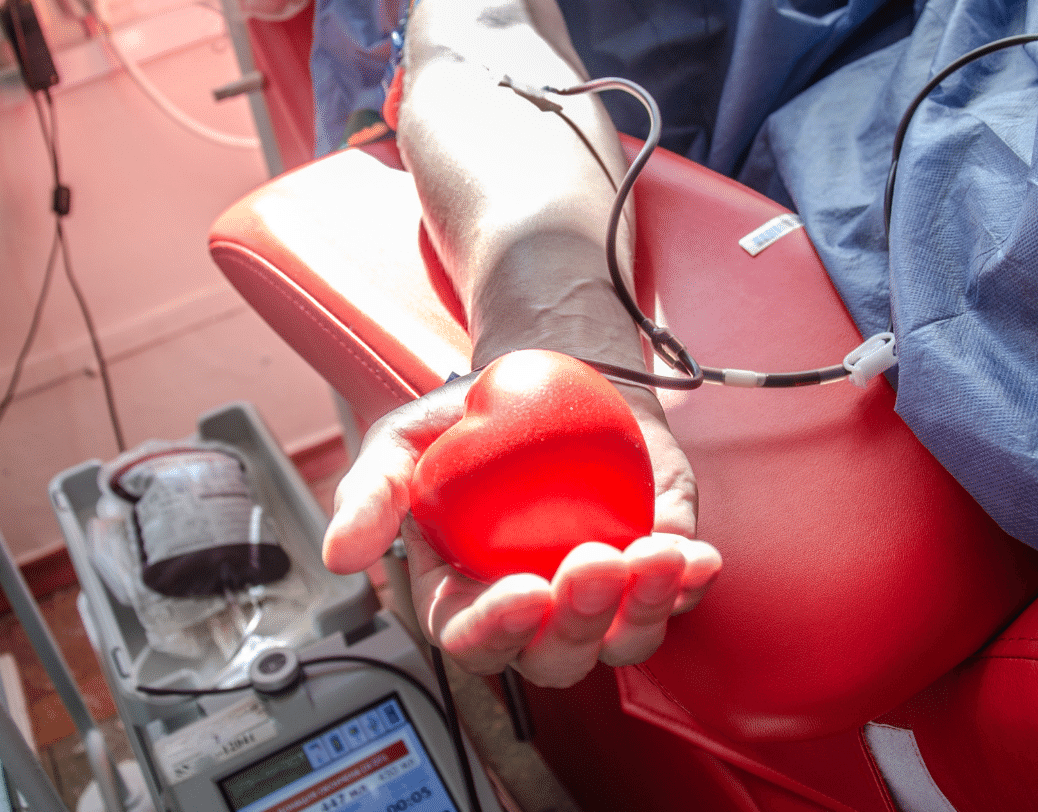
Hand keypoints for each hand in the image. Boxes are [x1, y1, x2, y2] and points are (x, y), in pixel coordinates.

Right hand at [323, 375, 720, 687]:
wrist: (547, 379)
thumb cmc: (467, 425)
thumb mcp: (403, 444)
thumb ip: (370, 494)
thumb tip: (340, 554)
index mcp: (467, 602)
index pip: (474, 639)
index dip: (498, 627)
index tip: (524, 591)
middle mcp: (536, 618)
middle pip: (556, 658)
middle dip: (580, 622)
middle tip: (594, 562)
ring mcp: (601, 602)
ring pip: (624, 641)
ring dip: (645, 609)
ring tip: (658, 557)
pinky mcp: (654, 574)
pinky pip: (677, 598)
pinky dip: (690, 583)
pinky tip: (697, 557)